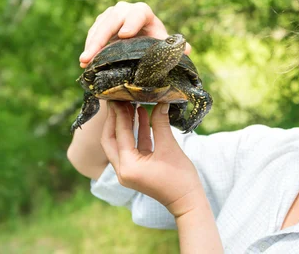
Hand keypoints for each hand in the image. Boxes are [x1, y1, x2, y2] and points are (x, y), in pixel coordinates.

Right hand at [79, 1, 190, 67]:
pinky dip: (89, 46)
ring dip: (91, 43)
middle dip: (102, 37)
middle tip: (92, 55)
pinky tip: (85, 61)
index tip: (125, 35)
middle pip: (113, 19)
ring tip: (84, 61)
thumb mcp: (163, 45)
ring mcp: (111, 15)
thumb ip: (175, 48)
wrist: (141, 42)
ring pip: (100, 26)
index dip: (132, 22)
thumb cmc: (154, 43)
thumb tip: (188, 50)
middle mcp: (126, 10)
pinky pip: (93, 32)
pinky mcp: (101, 23)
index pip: (138, 13)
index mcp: (144, 13)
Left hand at [101, 101, 204, 217]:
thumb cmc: (180, 178)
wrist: (187, 201)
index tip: (119, 97)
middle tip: (118, 100)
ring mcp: (128, 171)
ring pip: (120, 143)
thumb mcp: (169, 147)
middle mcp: (122, 170)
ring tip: (130, 104)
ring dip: (125, 124)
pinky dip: (136, 133)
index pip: (119, 134)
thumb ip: (161, 124)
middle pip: (111, 140)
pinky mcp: (137, 170)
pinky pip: (132, 147)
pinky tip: (142, 116)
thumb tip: (161, 102)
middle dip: (115, 119)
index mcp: (127, 166)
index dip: (120, 114)